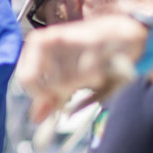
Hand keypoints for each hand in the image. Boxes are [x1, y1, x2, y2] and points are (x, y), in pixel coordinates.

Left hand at [16, 15, 143, 121]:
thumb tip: (35, 118)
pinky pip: (89, 73)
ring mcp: (73, 37)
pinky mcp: (96, 40)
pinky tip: (102, 70)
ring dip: (84, 84)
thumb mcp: (68, 80)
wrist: (127, 34)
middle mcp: (52, 37)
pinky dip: (97, 78)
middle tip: (77, 87)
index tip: (54, 99)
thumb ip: (51, 98)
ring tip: (93, 74)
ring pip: (70, 80)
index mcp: (38, 43)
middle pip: (50, 84)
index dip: (40, 95)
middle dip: (66, 93)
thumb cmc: (93, 57)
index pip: (26, 77)